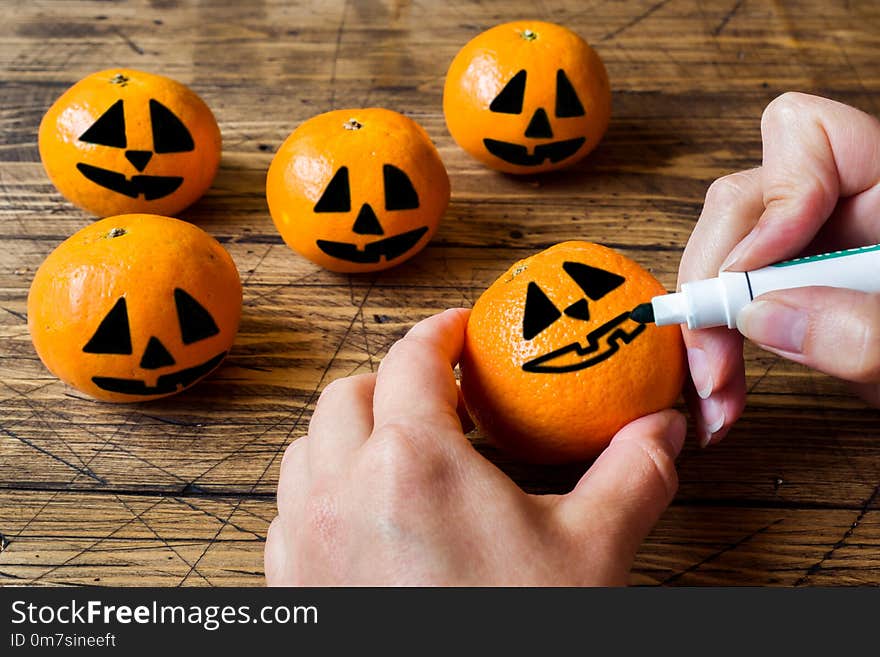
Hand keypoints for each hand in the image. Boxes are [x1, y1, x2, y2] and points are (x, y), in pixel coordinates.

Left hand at [265, 308, 685, 585]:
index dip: (437, 332)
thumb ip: (631, 476)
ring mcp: (306, 540)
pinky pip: (287, 511)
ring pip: (306, 449)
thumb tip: (661, 429)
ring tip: (395, 452)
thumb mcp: (590, 553)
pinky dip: (319, 492)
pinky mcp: (291, 585)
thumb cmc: (515, 634)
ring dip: (347, 435)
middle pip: (346, 394)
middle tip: (435, 396)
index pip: (410, 360)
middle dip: (388, 381)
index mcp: (414, 462)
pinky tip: (362, 515)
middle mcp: (342, 491)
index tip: (456, 330)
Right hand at [679, 92, 879, 446]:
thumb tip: (758, 316)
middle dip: (715, 278)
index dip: (775, 199)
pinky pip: (738, 294)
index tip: (753, 275)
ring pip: (728, 251)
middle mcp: (855, 209)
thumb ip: (865, 332)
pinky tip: (724, 385)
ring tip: (715, 389)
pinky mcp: (807, 292)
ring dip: (708, 320)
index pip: (812, 136)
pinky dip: (719, 339)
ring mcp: (823, 249)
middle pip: (746, 200)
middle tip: (711, 359)